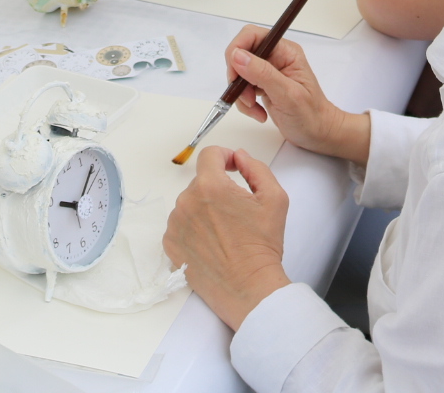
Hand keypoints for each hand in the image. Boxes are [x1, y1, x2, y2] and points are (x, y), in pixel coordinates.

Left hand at [162, 147, 291, 330]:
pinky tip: (211, 241)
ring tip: (224, 230)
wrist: (249, 288)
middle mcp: (187, 202)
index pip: (210, 155)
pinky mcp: (170, 244)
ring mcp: (175, 224)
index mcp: (210, 186)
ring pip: (189, 203)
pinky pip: (180, 224)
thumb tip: (239, 157)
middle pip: (201, 181)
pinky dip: (193, 227)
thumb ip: (256, 168)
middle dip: (218, 188)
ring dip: (204, 208)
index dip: (225, 157)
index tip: (233, 167)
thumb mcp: (274, 198)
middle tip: (236, 210)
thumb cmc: (262, 246)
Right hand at [220, 27, 367, 160]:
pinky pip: (242, 88)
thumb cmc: (311, 115)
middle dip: (238, 78)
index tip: (234, 74)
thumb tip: (237, 55)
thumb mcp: (287, 94)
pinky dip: (244, 103)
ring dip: (241, 94)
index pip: (252, 35)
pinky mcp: (262, 85)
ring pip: (239, 73)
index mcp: (285, 51)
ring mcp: (267, 72)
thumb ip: (262, 73)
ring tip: (255, 109)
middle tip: (247, 98)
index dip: (237, 50)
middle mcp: (275, 57)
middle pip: (241, 54)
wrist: (318, 134)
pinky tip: (259, 113)